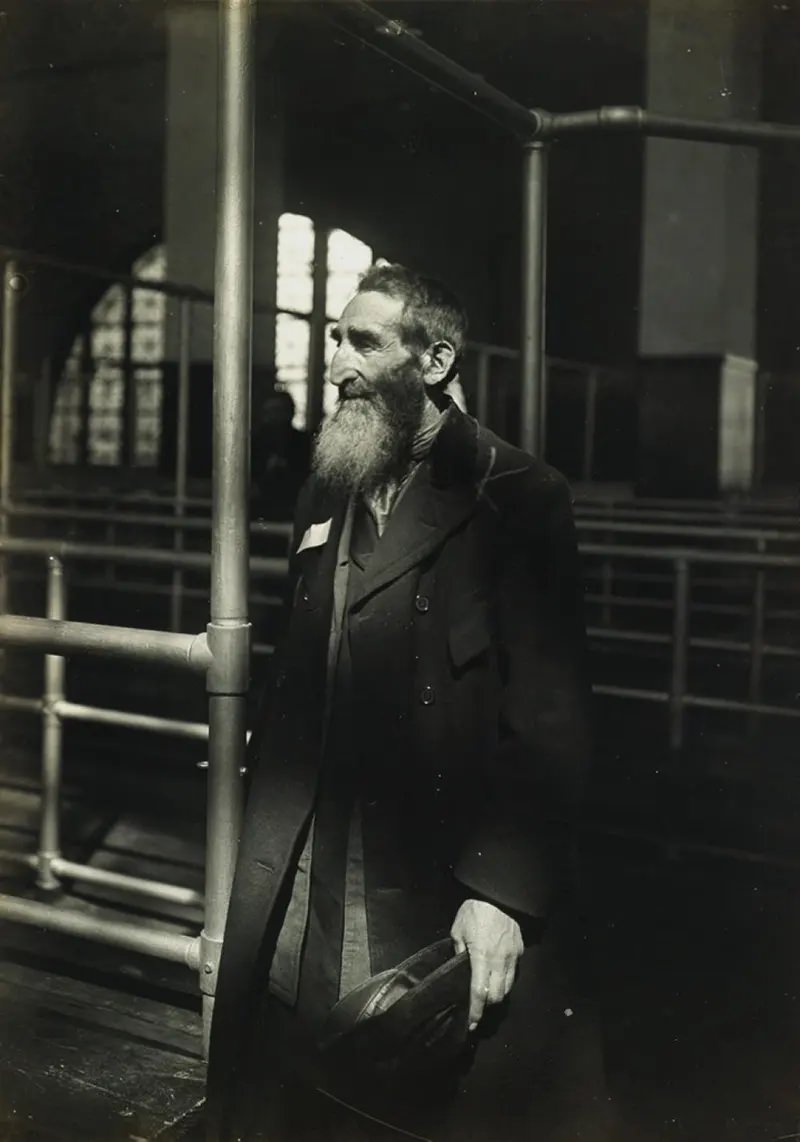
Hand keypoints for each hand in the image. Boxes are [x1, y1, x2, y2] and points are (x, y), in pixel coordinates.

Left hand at [450, 898, 523, 1031]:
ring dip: (497, 995)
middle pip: (496, 996)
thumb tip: (460, 965)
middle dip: (487, 1006)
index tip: (472, 1024)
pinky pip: (513, 974)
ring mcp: (512, 957)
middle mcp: (499, 962)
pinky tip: (497, 977)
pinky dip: (505, 981)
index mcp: (481, 957)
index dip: (476, 1011)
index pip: (478, 992)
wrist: (500, 895)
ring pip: (507, 988)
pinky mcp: (520, 951)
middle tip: (477, 1008)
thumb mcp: (458, 928)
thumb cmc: (475, 910)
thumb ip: (458, 949)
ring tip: (487, 995)